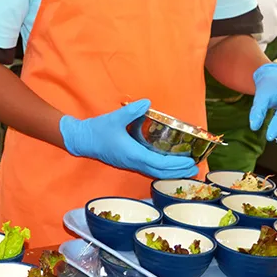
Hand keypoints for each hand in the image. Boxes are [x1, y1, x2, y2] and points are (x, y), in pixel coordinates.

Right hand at [59, 99, 198, 178]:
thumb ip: (132, 110)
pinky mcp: (128, 162)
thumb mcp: (115, 117)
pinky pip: (148, 169)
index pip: (158, 163)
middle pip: (160, 172)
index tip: (189, 160)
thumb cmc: (98, 130)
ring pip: (155, 173)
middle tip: (195, 168)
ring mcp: (130, 164)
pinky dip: (161, 169)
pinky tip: (168, 165)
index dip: (175, 164)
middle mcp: (133, 162)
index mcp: (132, 154)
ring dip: (171, 172)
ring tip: (186, 169)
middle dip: (178, 172)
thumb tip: (147, 103)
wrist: (82, 140)